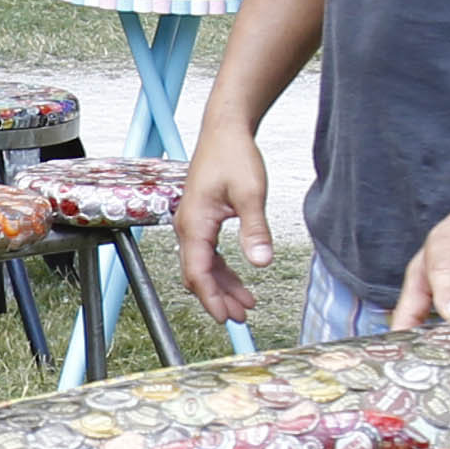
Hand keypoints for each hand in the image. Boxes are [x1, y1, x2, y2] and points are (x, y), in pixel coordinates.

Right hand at [174, 121, 271, 327]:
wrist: (225, 129)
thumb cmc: (233, 155)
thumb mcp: (251, 194)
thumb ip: (255, 230)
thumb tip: (261, 263)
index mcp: (194, 224)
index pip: (198, 273)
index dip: (211, 299)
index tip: (226, 317)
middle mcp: (188, 227)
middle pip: (198, 274)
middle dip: (218, 298)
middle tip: (240, 318)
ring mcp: (193, 224)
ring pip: (204, 266)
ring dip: (222, 286)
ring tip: (245, 304)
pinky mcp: (202, 218)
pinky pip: (208, 253)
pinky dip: (222, 269)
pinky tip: (239, 278)